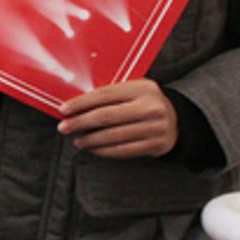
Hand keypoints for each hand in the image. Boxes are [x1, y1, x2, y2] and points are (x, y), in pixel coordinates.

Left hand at [58, 79, 177, 158]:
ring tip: (77, 140)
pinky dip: (104, 151)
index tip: (63, 110)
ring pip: (113, 136)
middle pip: (106, 117)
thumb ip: (110, 94)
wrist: (176, 119)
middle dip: (80, 123)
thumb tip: (74, 105)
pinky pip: (123, 150)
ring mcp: (155, 127)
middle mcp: (150, 107)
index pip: (104, 95)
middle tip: (64, 127)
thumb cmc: (144, 103)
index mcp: (142, 88)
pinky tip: (92, 148)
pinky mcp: (156, 145)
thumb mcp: (133, 90)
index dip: (80, 103)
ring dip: (90, 140)